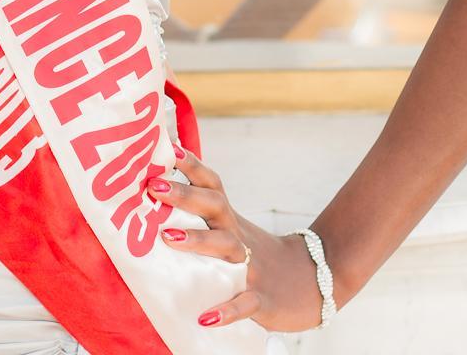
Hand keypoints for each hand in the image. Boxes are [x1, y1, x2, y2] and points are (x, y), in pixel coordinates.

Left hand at [148, 146, 327, 332]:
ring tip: (168, 238)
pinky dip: (227, 310)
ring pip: (227, 246)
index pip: (211, 184)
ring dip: (198, 241)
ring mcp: (252, 267)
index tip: (168, 147)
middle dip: (185, 194)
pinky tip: (206, 317)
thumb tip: (158, 199)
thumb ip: (203, 217)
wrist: (312, 282)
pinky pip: (245, 303)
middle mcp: (239, 236)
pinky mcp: (262, 299)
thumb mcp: (232, 230)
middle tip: (154, 185)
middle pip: (214, 205)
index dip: (191, 165)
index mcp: (229, 219)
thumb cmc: (257, 255)